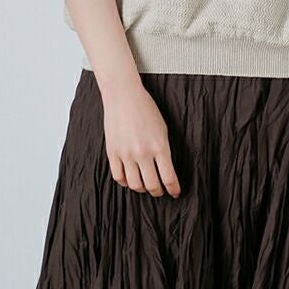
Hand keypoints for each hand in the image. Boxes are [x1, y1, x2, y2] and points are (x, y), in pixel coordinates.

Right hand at [101, 80, 181, 197]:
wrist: (123, 95)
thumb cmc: (146, 109)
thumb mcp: (162, 129)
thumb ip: (164, 150)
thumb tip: (166, 170)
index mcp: (159, 146)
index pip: (169, 177)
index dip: (174, 189)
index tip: (175, 193)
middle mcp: (142, 152)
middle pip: (152, 185)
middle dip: (158, 191)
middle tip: (160, 191)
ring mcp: (126, 154)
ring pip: (135, 184)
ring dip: (142, 189)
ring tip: (146, 186)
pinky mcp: (112, 152)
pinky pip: (118, 177)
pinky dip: (125, 182)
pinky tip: (130, 179)